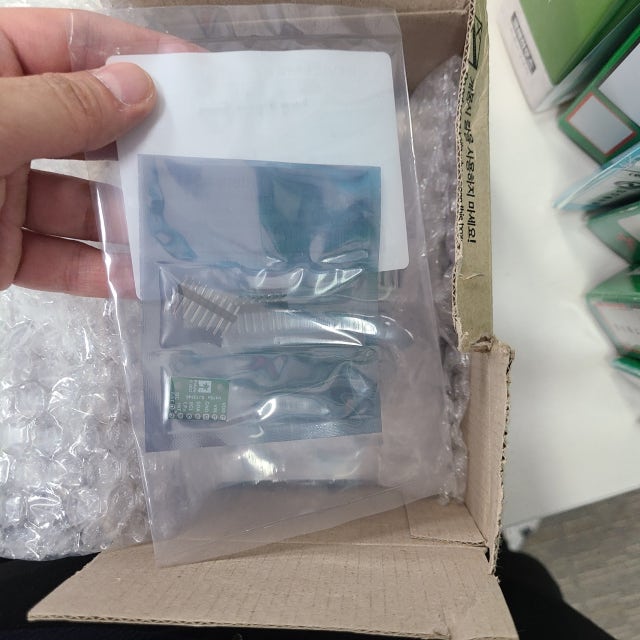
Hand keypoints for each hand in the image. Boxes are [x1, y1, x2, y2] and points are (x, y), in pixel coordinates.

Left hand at [0, 8, 192, 296]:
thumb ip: (58, 106)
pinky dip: (100, 272)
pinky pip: (62, 258)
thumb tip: (138, 88)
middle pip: (92, 126)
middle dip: (149, 145)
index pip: (76, 45)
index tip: (204, 78)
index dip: (141, 55)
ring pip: (84, 200)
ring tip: (188, 229)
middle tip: (212, 160)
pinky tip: (141, 279)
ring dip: (133, 218)